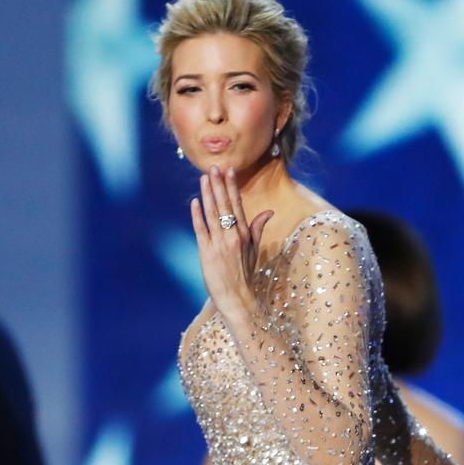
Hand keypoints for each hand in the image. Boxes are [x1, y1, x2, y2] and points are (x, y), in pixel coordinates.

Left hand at [190, 166, 272, 322]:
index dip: (232, 187)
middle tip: (214, 167)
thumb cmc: (245, 273)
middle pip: (225, 205)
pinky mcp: (207, 251)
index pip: (237, 205)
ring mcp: (220, 243)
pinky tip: (194, 202)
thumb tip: (269, 211)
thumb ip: (258, 228)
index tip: (229, 171)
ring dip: (208, 194)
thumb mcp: (254, 249)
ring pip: (213, 213)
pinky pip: (201, 229)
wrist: (237, 297)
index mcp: (245, 234)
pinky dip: (197, 215)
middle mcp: (233, 235)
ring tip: (204, 178)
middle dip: (219, 185)